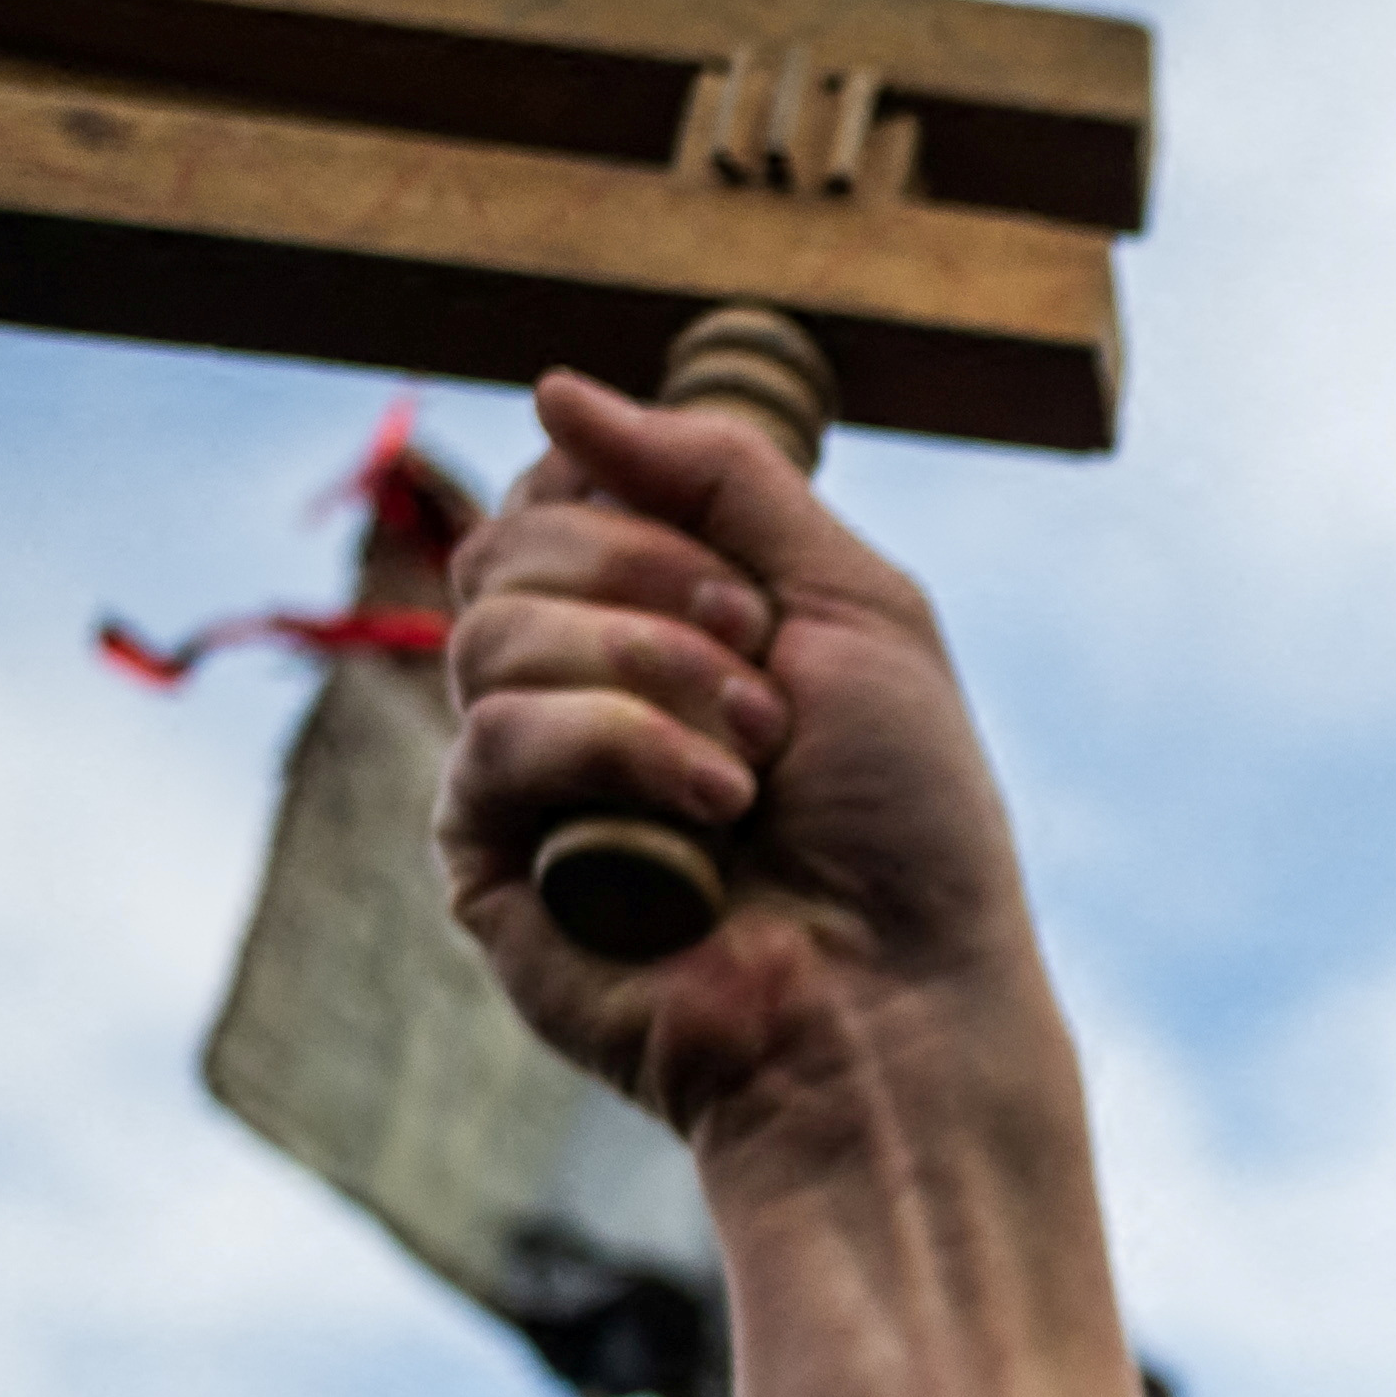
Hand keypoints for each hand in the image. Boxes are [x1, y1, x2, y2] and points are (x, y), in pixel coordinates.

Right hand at [440, 371, 1138, 1396]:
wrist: (901, 1006)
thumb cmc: (908, 828)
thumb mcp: (854, 604)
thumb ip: (717, 478)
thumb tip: (556, 390)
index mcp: (658, 628)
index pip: (559, 493)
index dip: (625, 498)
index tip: (740, 574)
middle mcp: (579, 694)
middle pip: (509, 544)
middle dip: (651, 586)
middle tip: (764, 678)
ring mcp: (525, 781)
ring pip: (490, 628)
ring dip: (650, 675)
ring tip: (750, 767)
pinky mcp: (487, 866)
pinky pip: (492, 739)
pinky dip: (616, 753)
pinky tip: (702, 821)